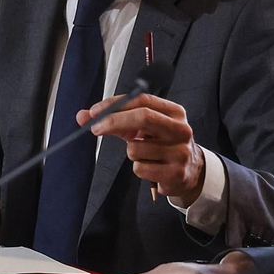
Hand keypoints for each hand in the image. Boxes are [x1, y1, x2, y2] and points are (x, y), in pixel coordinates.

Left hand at [80, 93, 203, 205]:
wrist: (190, 172)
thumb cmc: (160, 145)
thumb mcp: (141, 129)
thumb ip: (113, 120)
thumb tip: (83, 116)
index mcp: (174, 113)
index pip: (143, 100)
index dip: (116, 104)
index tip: (95, 111)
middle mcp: (181, 129)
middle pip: (144, 117)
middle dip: (114, 121)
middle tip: (95, 128)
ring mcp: (180, 152)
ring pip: (136, 148)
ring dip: (132, 153)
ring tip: (145, 156)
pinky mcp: (176, 173)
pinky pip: (140, 169)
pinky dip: (139, 169)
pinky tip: (152, 169)